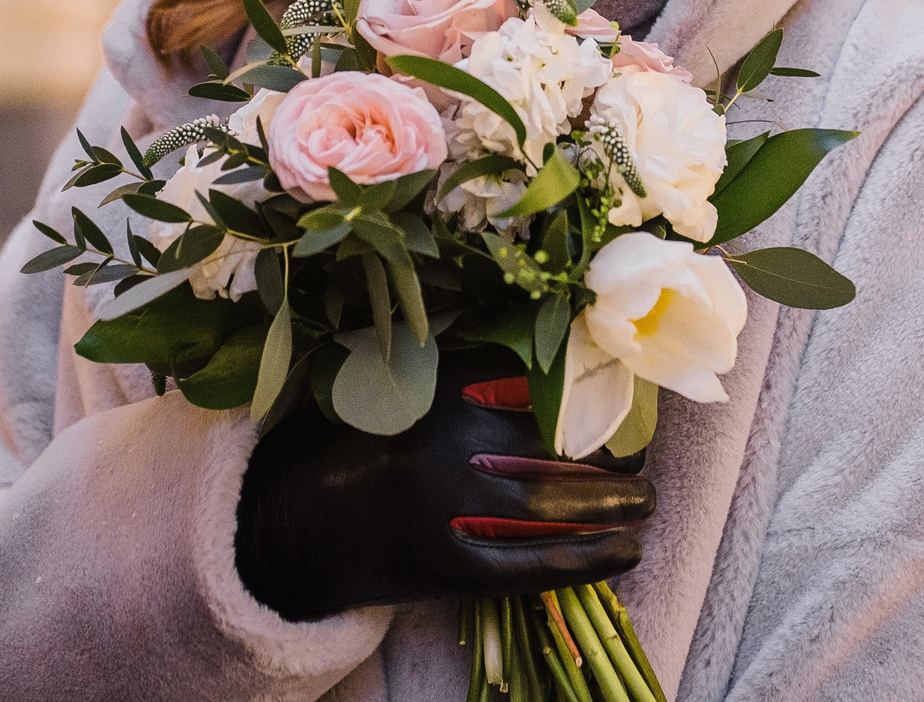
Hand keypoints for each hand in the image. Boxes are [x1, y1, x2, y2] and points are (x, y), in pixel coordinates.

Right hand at [235, 347, 652, 619]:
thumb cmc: (335, 444)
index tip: (617, 383)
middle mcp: (449, 444)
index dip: (586, 381)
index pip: (534, 378)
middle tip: (640, 447)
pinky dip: (589, 559)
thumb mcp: (388, 383)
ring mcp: (450, 509)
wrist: (278, 527)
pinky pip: (535, 564)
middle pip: (558, 440)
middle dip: (611, 445)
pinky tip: (629, 549)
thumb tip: (538, 354)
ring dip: (615, 499)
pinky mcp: (449, 568)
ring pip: (557, 501)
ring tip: (645, 495)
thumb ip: (453, 367)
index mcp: (434, 390)